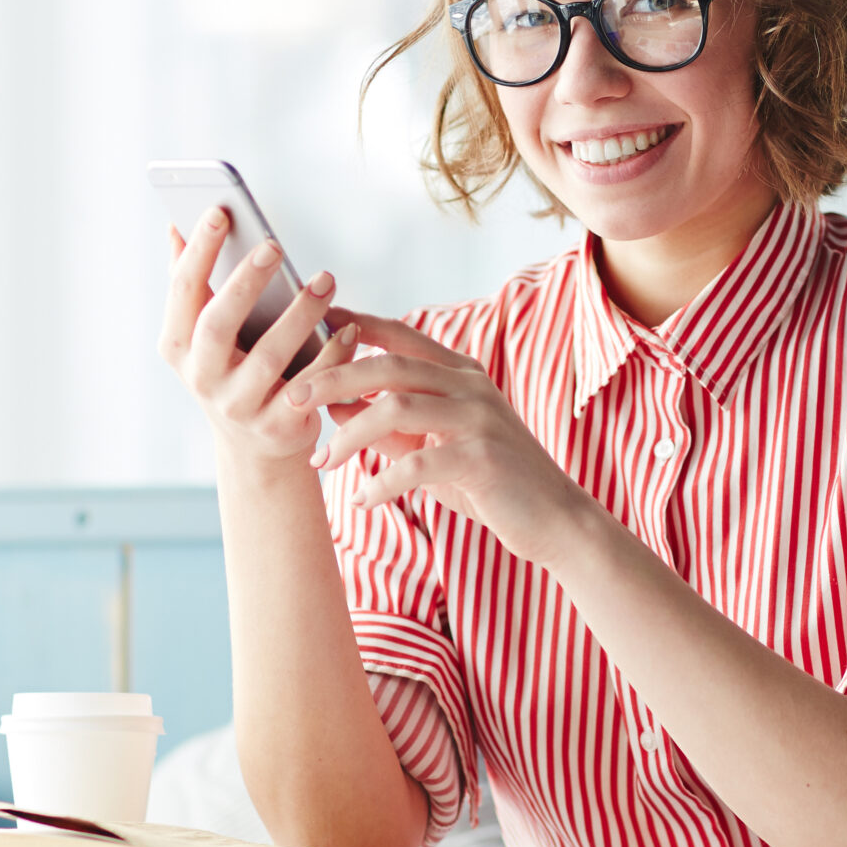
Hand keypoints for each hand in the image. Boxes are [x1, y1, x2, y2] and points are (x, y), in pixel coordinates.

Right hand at [159, 208, 355, 469]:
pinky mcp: (277, 427)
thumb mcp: (203, 334)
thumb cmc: (232, 369)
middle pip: (217, 325)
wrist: (255, 447)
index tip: (221, 211)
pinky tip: (349, 327)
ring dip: (300, 316)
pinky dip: (332, 356)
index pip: (183, 291)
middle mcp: (202, 378)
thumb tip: (176, 225)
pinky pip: (310, 386)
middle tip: (274, 245)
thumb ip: (192, 283)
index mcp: (178, 345)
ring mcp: (238, 407)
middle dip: (245, 282)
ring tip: (325, 281)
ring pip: (269, 358)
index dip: (200, 251)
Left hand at [284, 311, 604, 565]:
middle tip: (292, 398)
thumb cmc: (489, 482)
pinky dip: (381, 482)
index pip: (399, 337)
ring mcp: (479, 419)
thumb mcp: (432, 446)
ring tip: (322, 462)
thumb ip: (389, 425)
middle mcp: (470, 385)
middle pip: (388, 365)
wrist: (554, 520)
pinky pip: (417, 463)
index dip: (354, 326)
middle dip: (333, 378)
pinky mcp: (483, 458)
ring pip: (396, 407)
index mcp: (460, 373)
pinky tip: (362, 499)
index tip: (313, 326)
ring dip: (349, 435)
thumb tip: (333, 405)